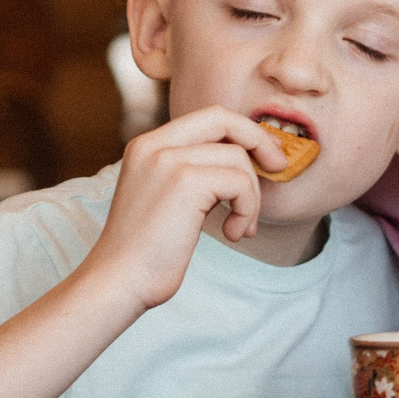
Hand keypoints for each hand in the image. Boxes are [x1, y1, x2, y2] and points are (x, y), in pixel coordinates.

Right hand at [79, 105, 288, 309]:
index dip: (240, 131)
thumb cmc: (145, 252)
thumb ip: (190, 172)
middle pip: (222, 118)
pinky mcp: (185, 181)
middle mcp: (154, 144)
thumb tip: (241, 163)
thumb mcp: (164, 197)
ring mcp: (168, 159)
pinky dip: (248, 209)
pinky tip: (233, 234)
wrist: (119, 280)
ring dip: (251, 195)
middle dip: (259, 140)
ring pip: (237, 156)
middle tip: (279, 167)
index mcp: (147, 145)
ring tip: (241, 226)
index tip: (263, 155)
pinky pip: (240, 182)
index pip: (206, 117)